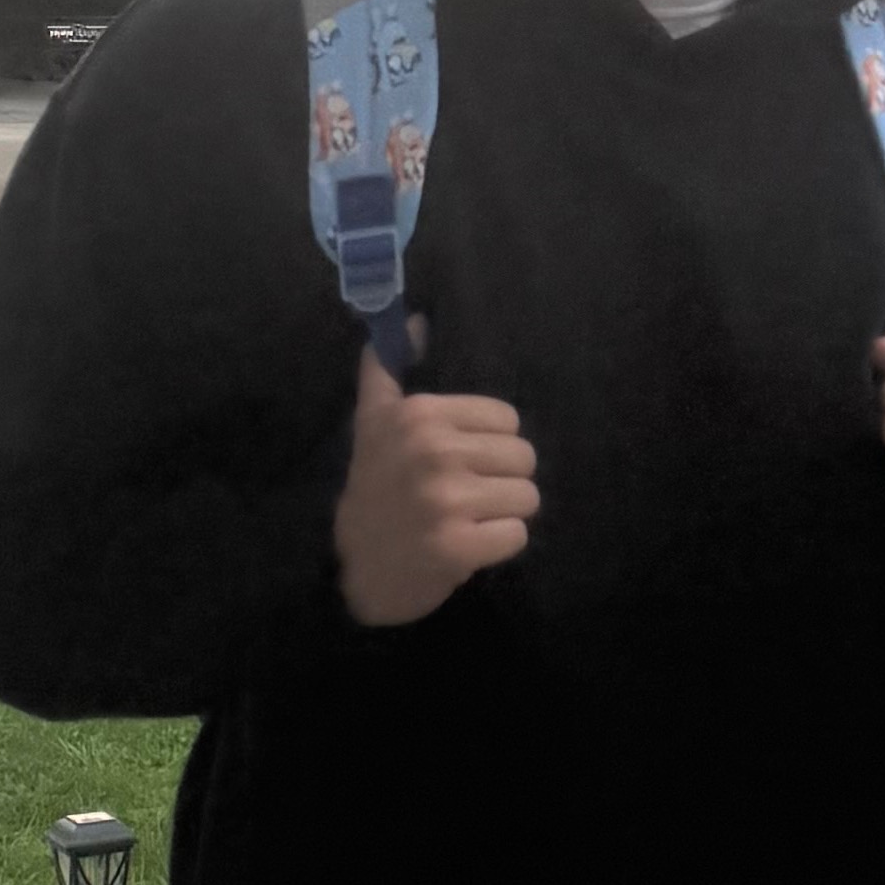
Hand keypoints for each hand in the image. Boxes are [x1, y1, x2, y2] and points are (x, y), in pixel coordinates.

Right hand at [334, 345, 541, 627]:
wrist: (357, 566)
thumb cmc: (375, 489)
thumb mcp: (372, 422)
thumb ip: (386, 366)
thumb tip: (416, 318)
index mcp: (419, 414)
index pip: (507, 419)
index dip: (491, 444)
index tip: (460, 462)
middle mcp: (432, 451)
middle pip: (523, 457)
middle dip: (503, 480)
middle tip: (468, 496)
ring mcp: (444, 501)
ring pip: (527, 496)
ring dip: (504, 513)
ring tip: (470, 519)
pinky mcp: (457, 547)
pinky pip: (517, 535)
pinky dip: (499, 544)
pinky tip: (469, 545)